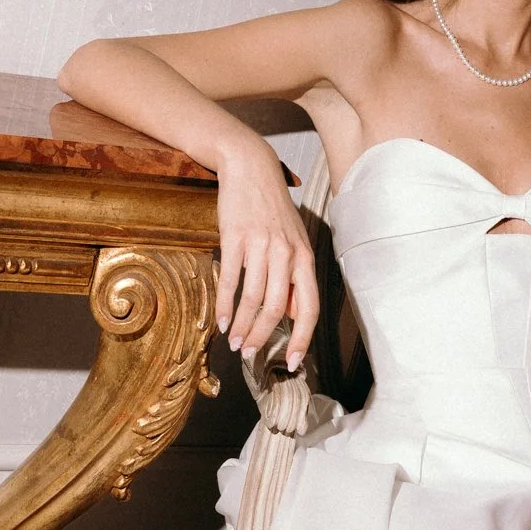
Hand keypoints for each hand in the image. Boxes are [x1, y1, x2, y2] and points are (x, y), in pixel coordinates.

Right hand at [214, 141, 319, 368]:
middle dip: (262, 337)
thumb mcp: (293, 241)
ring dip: (242, 326)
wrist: (250, 167)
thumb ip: (294, 277)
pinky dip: (224, 305)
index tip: (290, 362)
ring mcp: (261, 245)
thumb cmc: (271, 209)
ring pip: (253, 298)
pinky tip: (220, 321)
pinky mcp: (236, 237)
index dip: (301, 338)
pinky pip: (231, 280)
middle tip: (249, 354)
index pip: (309, 307)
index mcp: (305, 257)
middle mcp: (287, 253)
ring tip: (233, 342)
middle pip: (277, 309)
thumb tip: (293, 315)